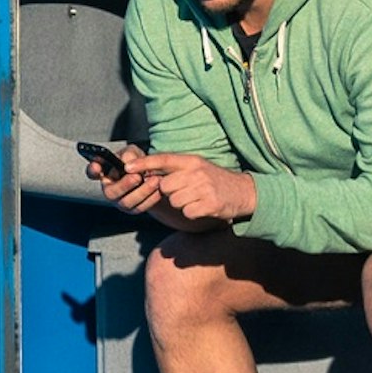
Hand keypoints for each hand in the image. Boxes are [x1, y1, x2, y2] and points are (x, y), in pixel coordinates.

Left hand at [94, 145, 254, 227]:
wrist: (244, 192)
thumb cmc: (215, 181)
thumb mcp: (198, 168)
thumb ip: (176, 170)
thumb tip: (150, 174)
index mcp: (192, 161)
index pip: (163, 159)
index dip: (144, 163)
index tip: (127, 167)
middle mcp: (197, 172)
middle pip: (165, 186)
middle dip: (170, 192)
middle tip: (185, 192)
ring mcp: (203, 188)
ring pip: (175, 201)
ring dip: (182, 204)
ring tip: (196, 199)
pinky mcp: (209, 204)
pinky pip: (187, 212)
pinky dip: (192, 213)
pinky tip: (202, 207)